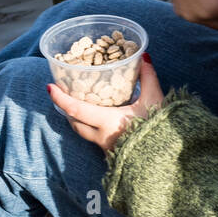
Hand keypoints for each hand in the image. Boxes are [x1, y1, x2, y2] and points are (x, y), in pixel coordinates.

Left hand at [48, 53, 163, 152]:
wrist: (168, 160)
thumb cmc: (160, 129)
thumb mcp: (154, 99)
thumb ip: (148, 77)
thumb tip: (143, 56)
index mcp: (107, 122)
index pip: (75, 110)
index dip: (60, 98)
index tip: (49, 87)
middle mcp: (102, 137)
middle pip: (75, 123)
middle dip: (66, 109)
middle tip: (63, 94)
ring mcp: (106, 148)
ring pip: (84, 132)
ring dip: (78, 119)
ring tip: (79, 104)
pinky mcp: (113, 154)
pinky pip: (95, 139)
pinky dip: (92, 127)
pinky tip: (100, 119)